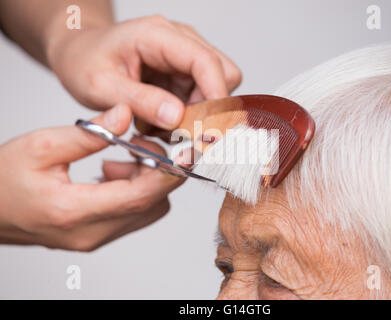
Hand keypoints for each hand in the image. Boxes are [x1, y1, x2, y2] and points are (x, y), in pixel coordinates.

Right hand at [0, 104, 183, 250]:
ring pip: (147, 210)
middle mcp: (91, 233)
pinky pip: (133, 214)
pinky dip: (135, 190)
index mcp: (75, 211)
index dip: (170, 173)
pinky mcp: (97, 236)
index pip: (140, 196)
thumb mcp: (40, 146)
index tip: (189, 151)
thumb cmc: (3, 179)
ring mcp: (95, 239)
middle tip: (139, 142)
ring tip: (121, 156)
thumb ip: (88, 133)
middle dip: (158, 170)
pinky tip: (114, 171)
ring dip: (146, 180)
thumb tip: (126, 115)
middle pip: (150, 203)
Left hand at [47, 15, 241, 129]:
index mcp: (158, 35)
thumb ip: (140, 101)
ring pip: (214, 91)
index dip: (215, 96)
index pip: (205, 61)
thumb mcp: (101, 87)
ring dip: (195, 116)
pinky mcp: (183, 74)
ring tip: (158, 126)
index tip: (209, 130)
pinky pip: (201, 100)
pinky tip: (159, 121)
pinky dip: (186, 117)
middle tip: (178, 132)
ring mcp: (184, 58)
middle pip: (222, 75)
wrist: (79, 55)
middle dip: (207, 109)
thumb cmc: (85, 62)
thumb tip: (178, 117)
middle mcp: (180, 41)